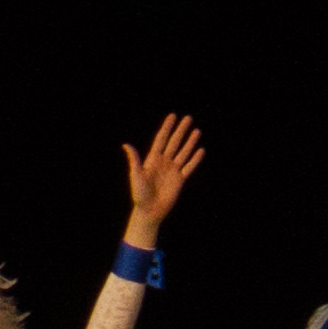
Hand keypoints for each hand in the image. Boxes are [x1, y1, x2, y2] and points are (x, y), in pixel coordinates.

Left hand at [124, 113, 203, 232]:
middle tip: (188, 118)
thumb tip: (126, 145)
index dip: (167, 127)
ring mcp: (172, 170)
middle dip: (181, 130)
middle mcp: (164, 162)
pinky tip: (201, 150)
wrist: (150, 212)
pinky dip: (195, 159)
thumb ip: (135, 160)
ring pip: (183, 153)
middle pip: (174, 143)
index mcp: (152, 159)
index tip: (173, 116)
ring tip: (197, 131)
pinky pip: (189, 167)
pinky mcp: (180, 180)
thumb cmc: (140, 195)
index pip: (161, 139)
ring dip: (190, 142)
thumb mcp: (136, 176)